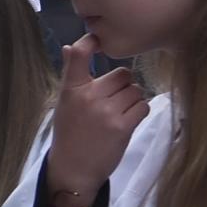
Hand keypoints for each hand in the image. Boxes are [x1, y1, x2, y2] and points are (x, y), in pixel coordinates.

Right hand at [43, 41, 149, 206]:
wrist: (73, 168)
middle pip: (122, 74)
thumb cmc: (70, 133)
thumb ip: (72, 76)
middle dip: (123, 85)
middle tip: (113, 100)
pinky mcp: (122, 126)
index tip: (95, 39)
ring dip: (132, 100)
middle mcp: (88, 96)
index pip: (78, 55)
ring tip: (118, 114)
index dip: (89, 42)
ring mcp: (106, 111)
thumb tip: (69, 47)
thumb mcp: (65, 103)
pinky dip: (139, 112)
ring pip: (135, 90)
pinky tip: (127, 121)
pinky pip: (142, 106)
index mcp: (71, 89)